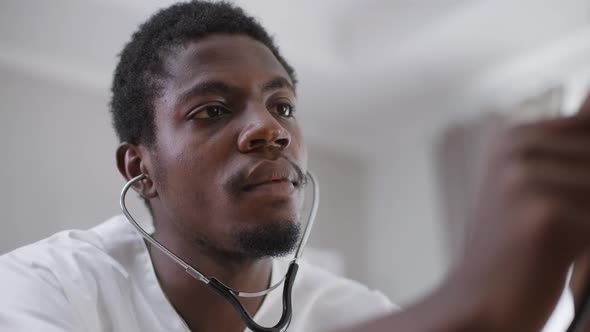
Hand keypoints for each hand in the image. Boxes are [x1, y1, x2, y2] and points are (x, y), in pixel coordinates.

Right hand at [341, 94, 589, 331]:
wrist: (477, 300)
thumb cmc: (513, 250)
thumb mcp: (539, 190)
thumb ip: (573, 146)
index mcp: (513, 137)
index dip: (585, 173)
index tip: (566, 198)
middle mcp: (515, 147)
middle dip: (587, 199)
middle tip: (556, 221)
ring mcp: (524, 177)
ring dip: (588, 220)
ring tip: (556, 239)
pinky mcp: (541, 212)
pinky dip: (587, 244)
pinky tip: (557, 255)